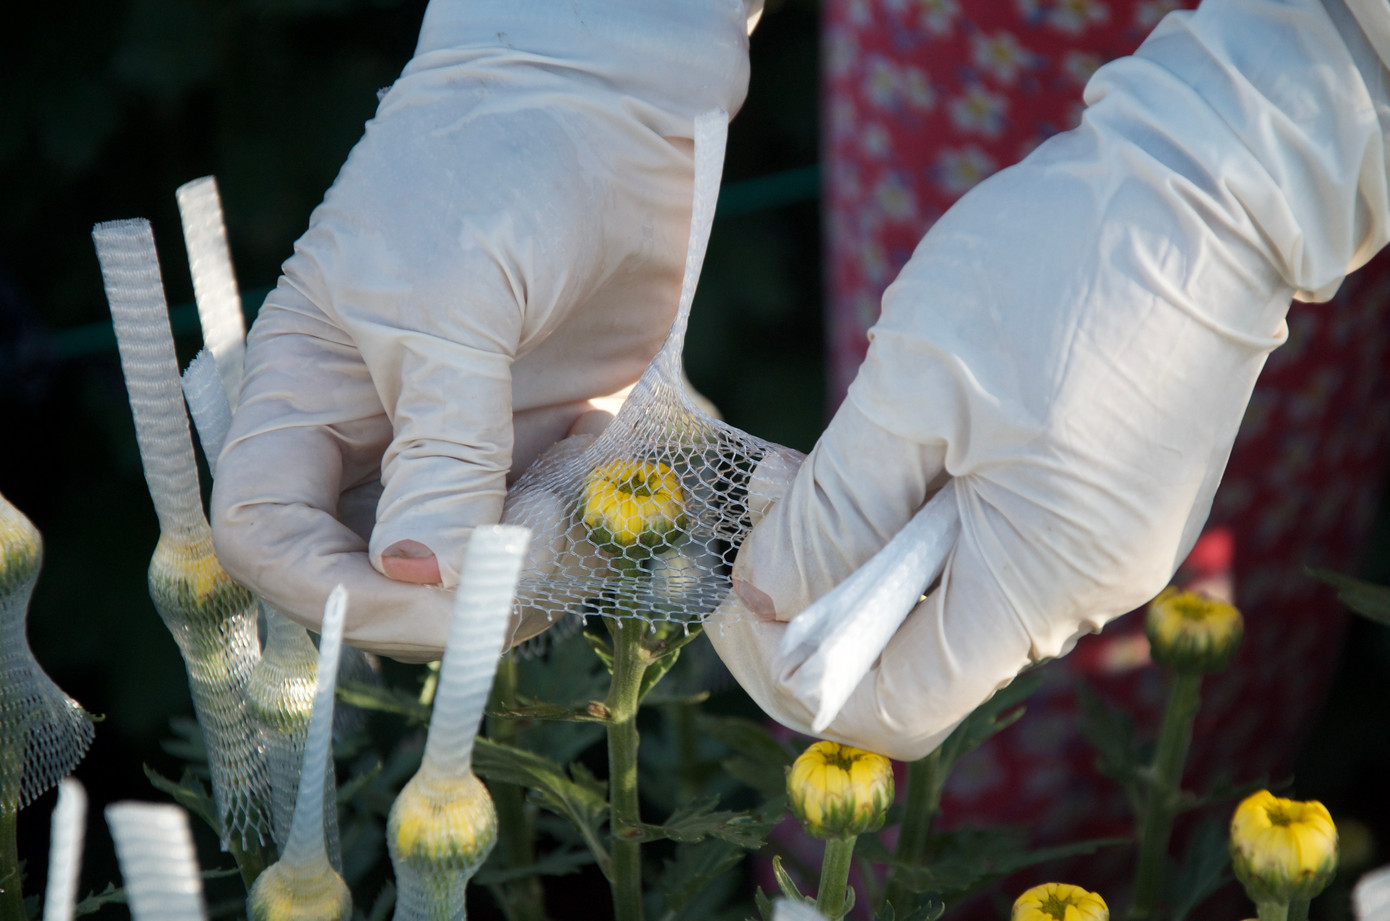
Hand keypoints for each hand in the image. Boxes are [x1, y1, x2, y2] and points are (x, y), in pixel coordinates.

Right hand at [211, 0, 755, 659]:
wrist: (612, 112)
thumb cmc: (493, 173)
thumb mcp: (445, 304)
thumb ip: (436, 445)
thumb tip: (415, 580)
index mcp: (306, 397)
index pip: (269, 537)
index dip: (326, 590)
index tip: (420, 594)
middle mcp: (377, 439)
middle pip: (376, 574)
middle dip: (446, 593)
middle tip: (524, 557)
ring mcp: (467, 448)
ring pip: (473, 568)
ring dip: (527, 559)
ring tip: (570, 473)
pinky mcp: (548, 446)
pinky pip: (552, 531)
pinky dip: (579, 522)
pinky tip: (599, 445)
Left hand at [710, 0, 1389, 760]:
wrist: (1199, 184)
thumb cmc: (1055, 269)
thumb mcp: (915, 386)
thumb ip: (836, 509)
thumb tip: (768, 600)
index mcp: (1043, 576)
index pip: (901, 702)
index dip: (800, 671)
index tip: (737, 594)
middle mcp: (1087, 585)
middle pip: (920, 649)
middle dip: (821, 589)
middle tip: (767, 490)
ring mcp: (1104, 542)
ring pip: (951, 592)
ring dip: (866, 542)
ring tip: (817, 456)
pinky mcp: (1104, 499)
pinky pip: (993, 544)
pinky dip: (922, 512)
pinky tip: (893, 441)